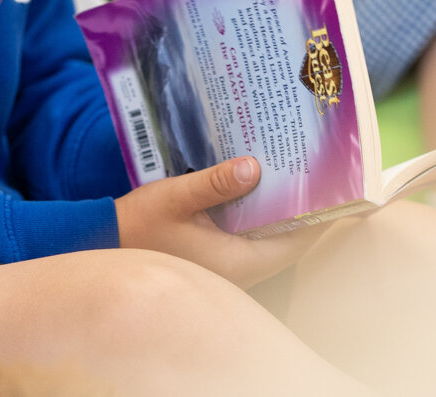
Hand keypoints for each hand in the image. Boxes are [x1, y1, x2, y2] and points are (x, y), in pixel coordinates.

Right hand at [115, 156, 320, 288]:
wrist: (104, 243)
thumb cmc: (139, 226)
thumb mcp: (175, 197)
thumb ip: (214, 183)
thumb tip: (254, 166)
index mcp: (237, 262)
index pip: (296, 243)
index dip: (318, 216)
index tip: (331, 184)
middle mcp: (240, 269)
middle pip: (288, 240)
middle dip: (302, 207)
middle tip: (312, 168)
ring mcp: (228, 265)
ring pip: (270, 237)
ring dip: (279, 208)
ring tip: (289, 169)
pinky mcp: (217, 255)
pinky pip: (251, 235)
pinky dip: (258, 212)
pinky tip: (255, 182)